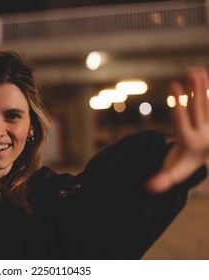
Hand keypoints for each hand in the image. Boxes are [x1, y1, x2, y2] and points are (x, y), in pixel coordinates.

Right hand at [147, 69, 208, 192]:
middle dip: (195, 92)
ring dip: (203, 87)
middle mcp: (203, 133)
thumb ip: (162, 180)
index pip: (183, 122)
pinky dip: (208, 91)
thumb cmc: (181, 166)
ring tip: (197, 71)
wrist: (200, 163)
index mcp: (191, 142)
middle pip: (199, 109)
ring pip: (207, 104)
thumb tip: (149, 188)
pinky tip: (204, 77)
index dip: (178, 105)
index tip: (174, 90)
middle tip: (191, 74)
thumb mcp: (172, 174)